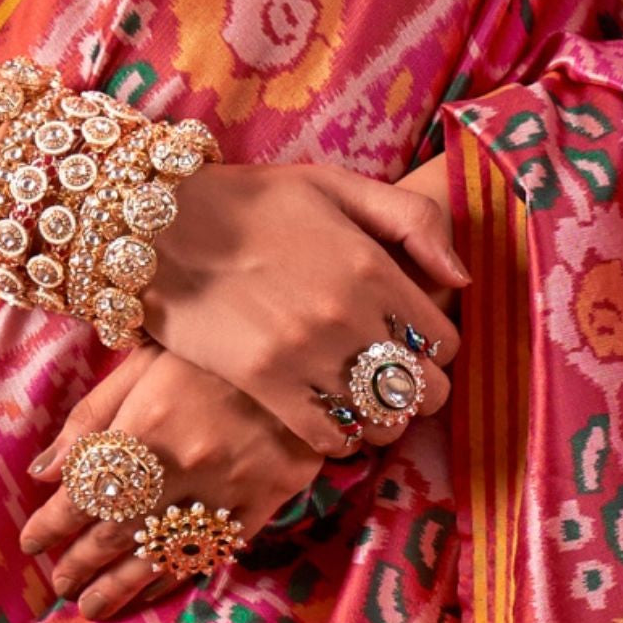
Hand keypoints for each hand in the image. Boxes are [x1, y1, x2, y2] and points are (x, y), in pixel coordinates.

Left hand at [19, 343, 324, 620]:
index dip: (53, 522)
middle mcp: (180, 467)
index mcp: (145, 425)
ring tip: (92, 604)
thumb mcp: (145, 358)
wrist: (301, 345)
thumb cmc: (212, 344)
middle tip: (57, 582)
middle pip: (116, 529)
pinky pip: (210, 551)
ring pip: (159, 553)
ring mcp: (224, 490)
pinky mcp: (262, 501)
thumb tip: (45, 470)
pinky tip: (151, 588)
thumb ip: (94, 414)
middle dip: (80, 560)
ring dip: (119, 584)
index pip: (84, 491)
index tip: (32, 540)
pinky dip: (174, 575)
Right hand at [141, 158, 468, 456]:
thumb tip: (460, 278)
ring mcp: (306, 354)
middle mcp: (347, 315)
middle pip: (424, 391)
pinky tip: (329, 414)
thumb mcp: (335, 184)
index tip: (413, 339)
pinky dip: (341, 437)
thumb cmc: (252, 201)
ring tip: (363, 397)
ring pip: (383, 423)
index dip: (435, 345)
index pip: (443, 340)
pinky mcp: (266, 384)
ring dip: (382, 417)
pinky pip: (331, 438)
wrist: (162, 224)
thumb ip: (411, 219)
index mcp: (370, 264)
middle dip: (419, 387)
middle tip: (393, 374)